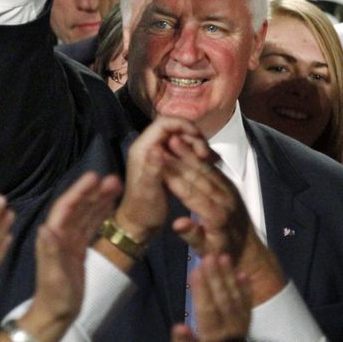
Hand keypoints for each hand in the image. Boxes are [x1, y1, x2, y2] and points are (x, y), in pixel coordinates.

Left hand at [18, 172, 121, 341]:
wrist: (57, 315)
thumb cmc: (54, 296)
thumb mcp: (53, 276)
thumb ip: (49, 252)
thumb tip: (45, 227)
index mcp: (53, 236)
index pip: (66, 208)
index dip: (79, 191)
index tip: (94, 177)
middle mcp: (61, 233)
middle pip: (79, 206)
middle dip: (94, 191)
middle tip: (113, 179)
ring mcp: (70, 239)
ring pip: (86, 213)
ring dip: (100, 198)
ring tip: (116, 184)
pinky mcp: (78, 246)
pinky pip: (90, 224)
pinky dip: (100, 212)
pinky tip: (111, 203)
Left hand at [115, 117, 207, 243]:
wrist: (138, 225)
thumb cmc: (142, 210)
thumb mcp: (148, 191)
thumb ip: (152, 169)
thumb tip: (158, 148)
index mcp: (142, 148)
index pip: (163, 123)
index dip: (183, 125)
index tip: (199, 138)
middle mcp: (149, 146)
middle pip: (174, 128)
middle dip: (193, 136)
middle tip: (206, 155)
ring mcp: (157, 153)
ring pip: (180, 137)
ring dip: (196, 144)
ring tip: (209, 160)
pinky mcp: (165, 162)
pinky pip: (182, 149)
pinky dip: (195, 153)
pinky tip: (206, 164)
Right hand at [163, 134, 247, 261]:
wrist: (251, 252)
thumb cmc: (223, 255)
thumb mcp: (207, 253)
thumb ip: (193, 236)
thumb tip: (177, 223)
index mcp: (216, 217)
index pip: (189, 193)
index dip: (172, 177)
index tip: (157, 166)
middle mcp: (224, 200)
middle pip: (197, 176)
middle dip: (179, 160)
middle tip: (162, 144)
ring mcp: (229, 191)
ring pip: (205, 169)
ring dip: (189, 153)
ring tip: (174, 139)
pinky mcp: (231, 186)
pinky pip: (214, 169)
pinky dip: (199, 157)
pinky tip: (189, 147)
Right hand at [171, 254, 250, 341]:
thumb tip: (179, 326)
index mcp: (211, 339)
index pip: (207, 313)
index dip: (202, 291)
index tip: (196, 269)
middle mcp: (229, 334)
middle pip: (222, 304)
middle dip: (216, 279)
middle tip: (209, 256)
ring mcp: (240, 330)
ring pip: (236, 302)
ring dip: (230, 279)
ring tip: (224, 257)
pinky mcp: (246, 328)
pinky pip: (247, 309)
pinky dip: (246, 291)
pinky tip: (243, 274)